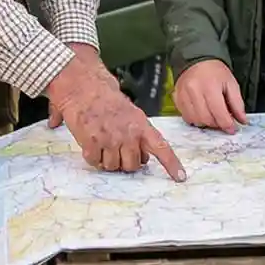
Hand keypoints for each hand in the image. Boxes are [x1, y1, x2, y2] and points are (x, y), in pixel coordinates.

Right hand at [45, 47, 185, 180]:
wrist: (83, 86)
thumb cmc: (106, 99)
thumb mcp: (130, 113)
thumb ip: (139, 134)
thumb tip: (143, 156)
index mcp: (141, 124)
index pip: (161, 147)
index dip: (172, 164)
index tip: (180, 178)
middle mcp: (128, 133)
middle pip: (133, 165)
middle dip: (125, 161)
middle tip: (116, 148)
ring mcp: (110, 139)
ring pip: (113, 166)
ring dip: (106, 159)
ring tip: (101, 142)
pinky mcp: (93, 142)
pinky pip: (95, 162)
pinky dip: (92, 156)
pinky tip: (90, 142)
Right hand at [173, 59, 247, 133]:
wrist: (197, 60)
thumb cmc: (215, 71)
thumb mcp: (231, 83)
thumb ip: (238, 104)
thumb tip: (242, 121)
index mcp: (210, 86)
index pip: (219, 113)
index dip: (227, 125)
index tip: (232, 129)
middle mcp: (194, 90)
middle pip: (206, 119)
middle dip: (217, 124)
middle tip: (222, 121)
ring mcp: (183, 94)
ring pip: (195, 120)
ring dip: (205, 123)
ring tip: (212, 116)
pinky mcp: (176, 97)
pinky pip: (185, 116)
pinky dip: (195, 118)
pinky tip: (201, 112)